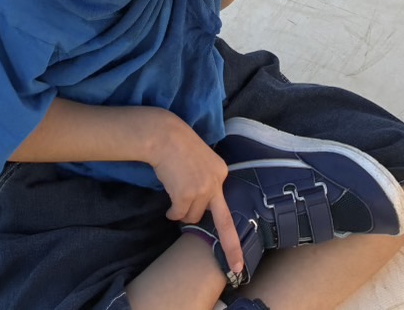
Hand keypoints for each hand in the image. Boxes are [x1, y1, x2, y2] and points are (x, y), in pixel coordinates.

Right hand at [148, 114, 242, 276]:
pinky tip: (169, 203)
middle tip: (236, 268)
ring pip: (192, 217)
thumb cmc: (178, 145)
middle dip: (232, 248)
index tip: (240, 259)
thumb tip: (202, 204)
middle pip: (221, 221)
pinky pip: (178, 214)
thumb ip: (207, 179)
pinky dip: (172, 212)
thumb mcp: (202, 159)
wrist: (164, 135)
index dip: (232, 234)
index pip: (228, 206)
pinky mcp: (185, 194)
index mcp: (221, 172)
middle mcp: (216, 182)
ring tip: (175, 194)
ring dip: (183, 212)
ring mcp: (201, 189)